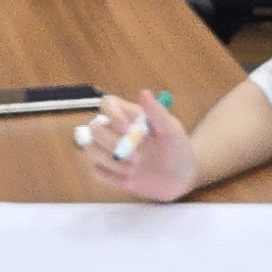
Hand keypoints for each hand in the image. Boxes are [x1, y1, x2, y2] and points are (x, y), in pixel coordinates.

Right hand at [80, 91, 197, 201]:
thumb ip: (157, 113)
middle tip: (138, 157)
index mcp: (129, 116)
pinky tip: (127, 178)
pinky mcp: (108, 172)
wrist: (181, 178)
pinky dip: (109, 176)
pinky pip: (95, 171)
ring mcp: (110, 152)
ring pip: (90, 149)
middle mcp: (115, 131)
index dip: (112, 114)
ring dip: (111, 161)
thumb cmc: (178, 149)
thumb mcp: (172, 131)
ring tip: (134, 169)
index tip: (127, 129)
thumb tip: (144, 92)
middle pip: (94, 128)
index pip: (107, 103)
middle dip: (113, 144)